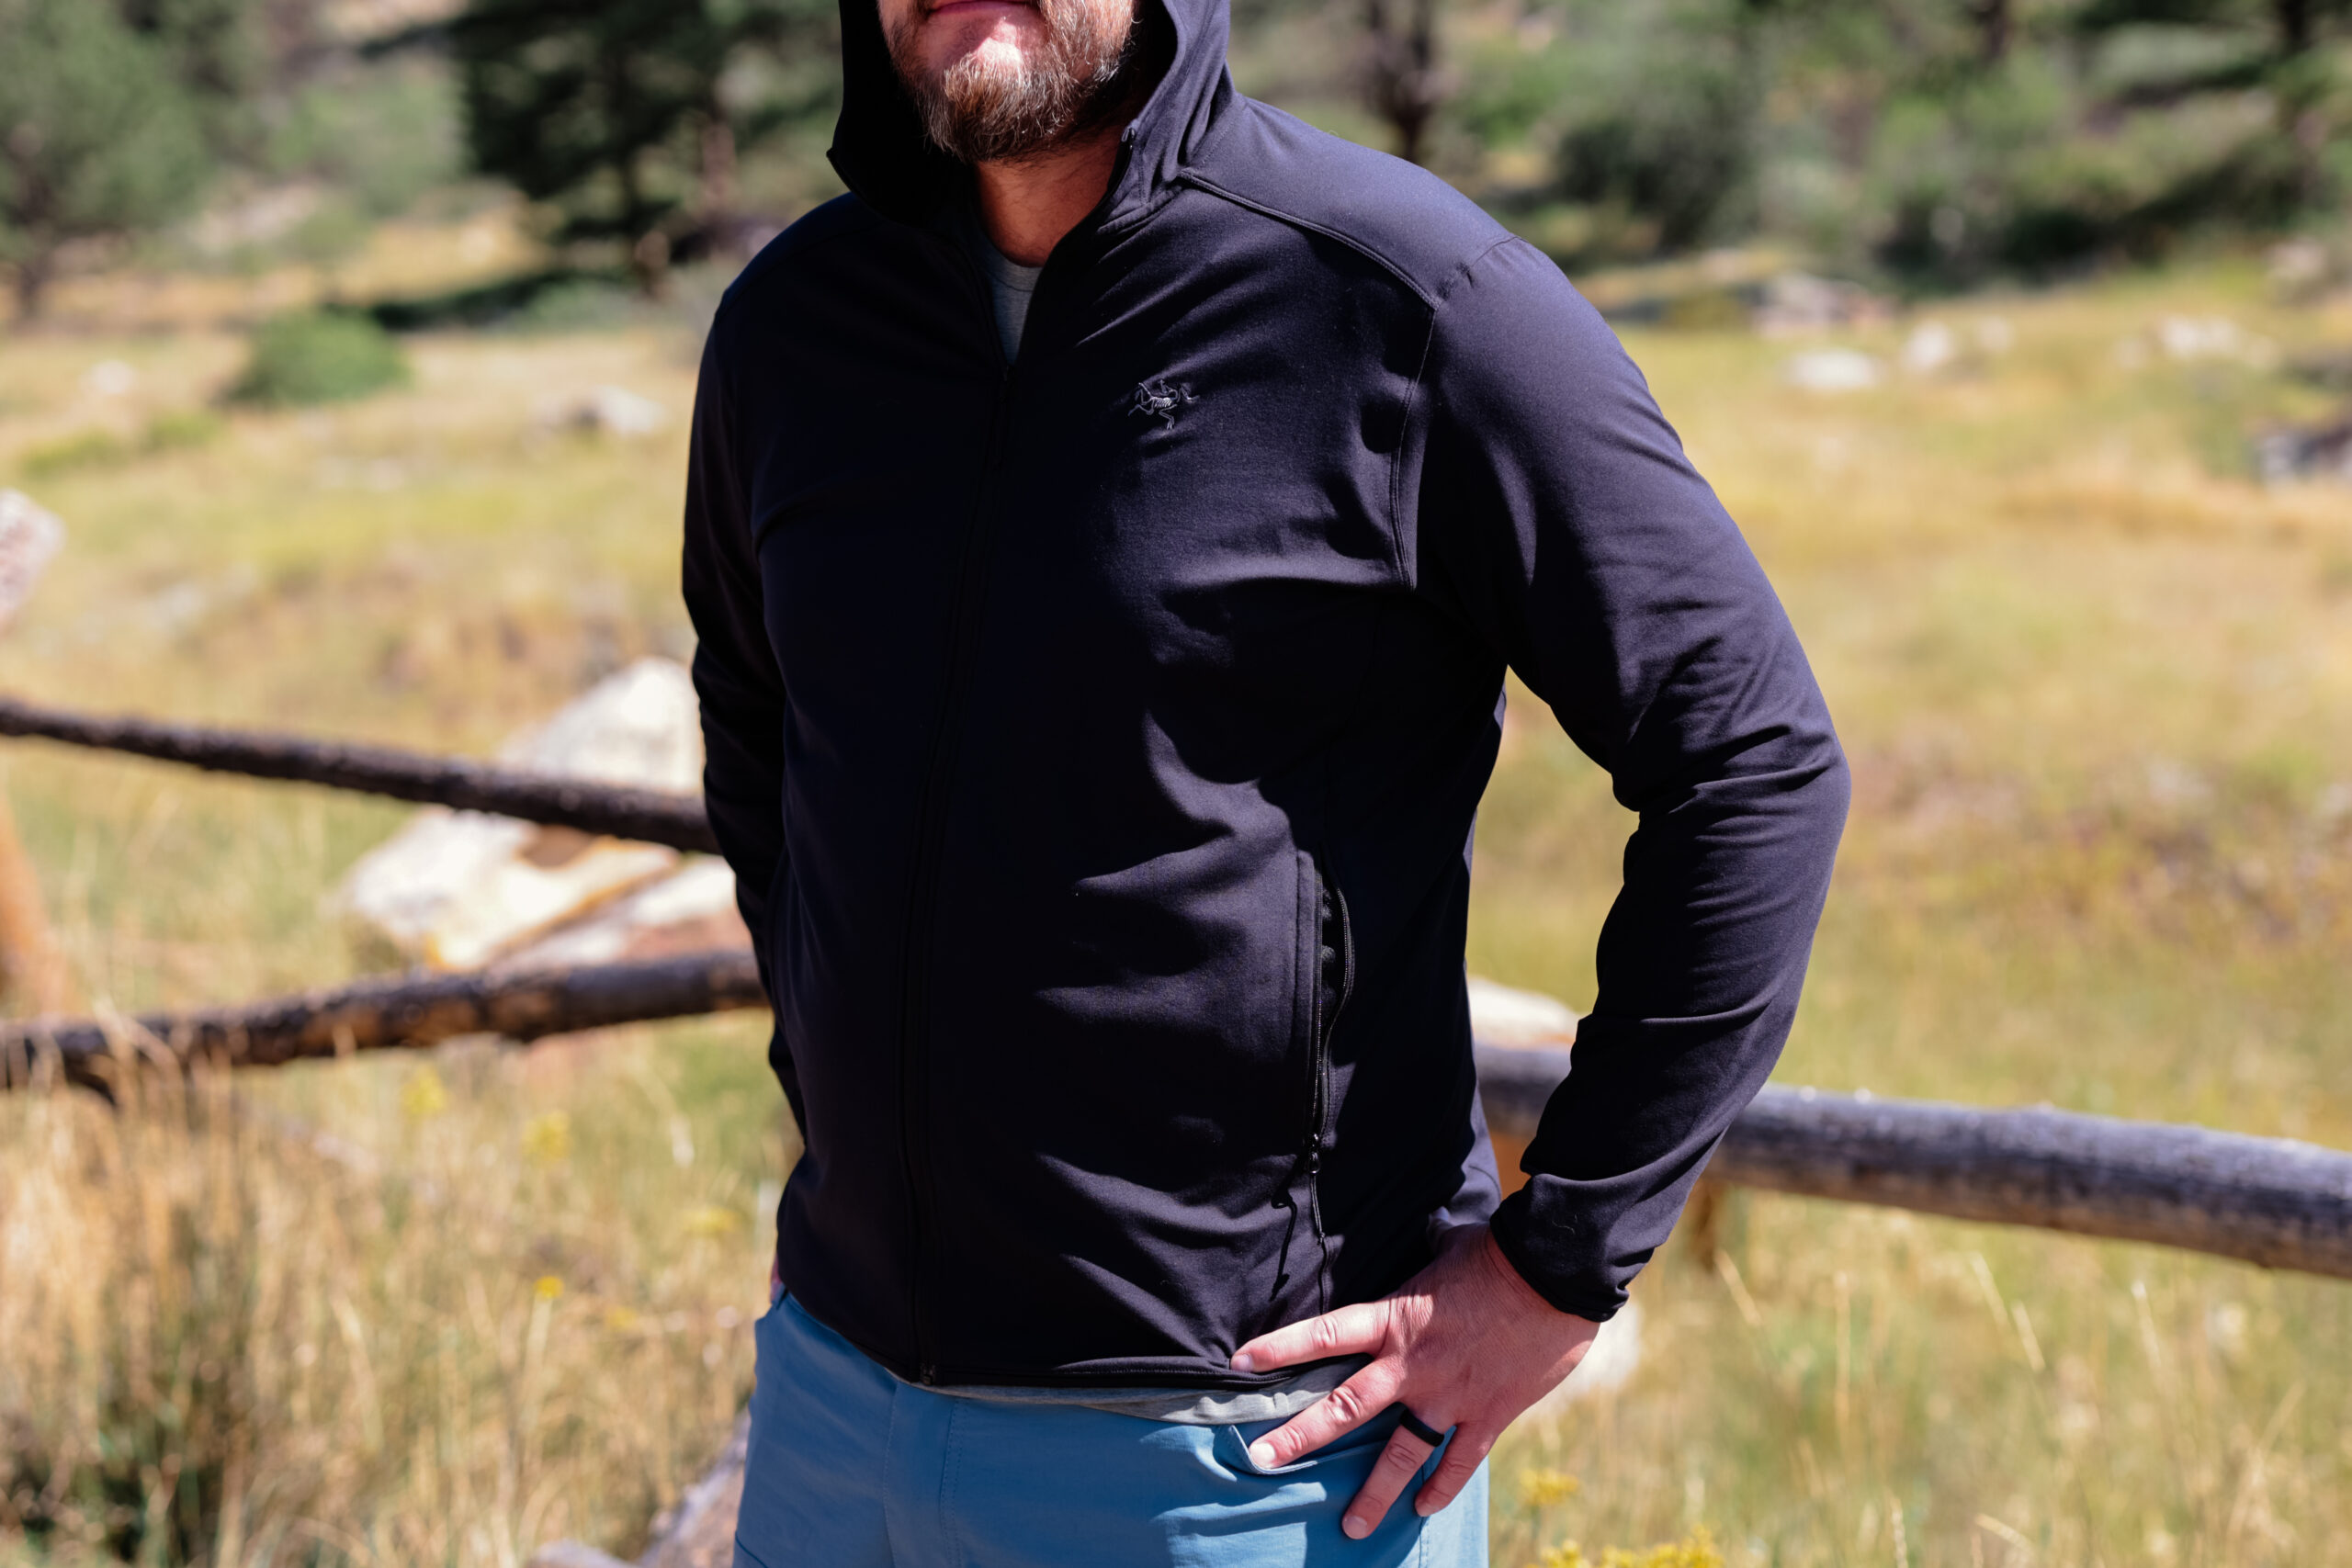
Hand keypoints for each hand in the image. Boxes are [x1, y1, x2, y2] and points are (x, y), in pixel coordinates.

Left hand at [1229, 1223, 1598, 1538]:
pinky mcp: (1488, 1415)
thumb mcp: (1449, 1245)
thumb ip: (1428, 1251)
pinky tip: (1423, 1509)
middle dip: (1300, 1437)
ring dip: (1374, 1493)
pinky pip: (1459, 1461)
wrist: (1553, 1276)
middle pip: (1345, 1408)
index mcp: (1395, 1319)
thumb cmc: (1497, 1253)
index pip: (1324, 1334)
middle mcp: (1412, 1365)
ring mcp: (1450, 1396)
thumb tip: (1429, 1233)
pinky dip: (1442, 1487)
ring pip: (1400, 1454)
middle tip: (1261, 1462)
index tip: (1239, 1362)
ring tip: (1351, 1527)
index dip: (1280, 1348)